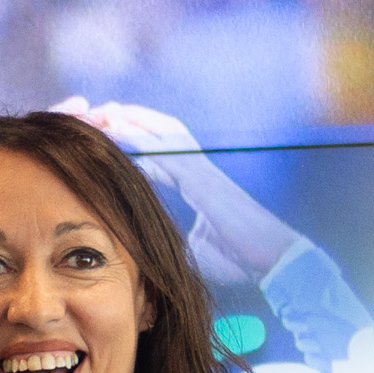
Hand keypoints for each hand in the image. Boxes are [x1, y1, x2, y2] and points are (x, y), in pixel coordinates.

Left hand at [56, 97, 298, 287]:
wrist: (273, 260)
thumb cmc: (240, 257)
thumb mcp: (198, 248)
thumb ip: (177, 240)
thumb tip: (153, 253)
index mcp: (197, 183)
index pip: (161, 153)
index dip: (136, 141)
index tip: (108, 136)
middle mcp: (198, 169)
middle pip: (161, 131)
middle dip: (131, 119)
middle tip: (100, 115)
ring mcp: (201, 170)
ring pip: (163, 132)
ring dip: (133, 119)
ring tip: (105, 112)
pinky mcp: (203, 179)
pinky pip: (166, 150)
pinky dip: (141, 137)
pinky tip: (118, 129)